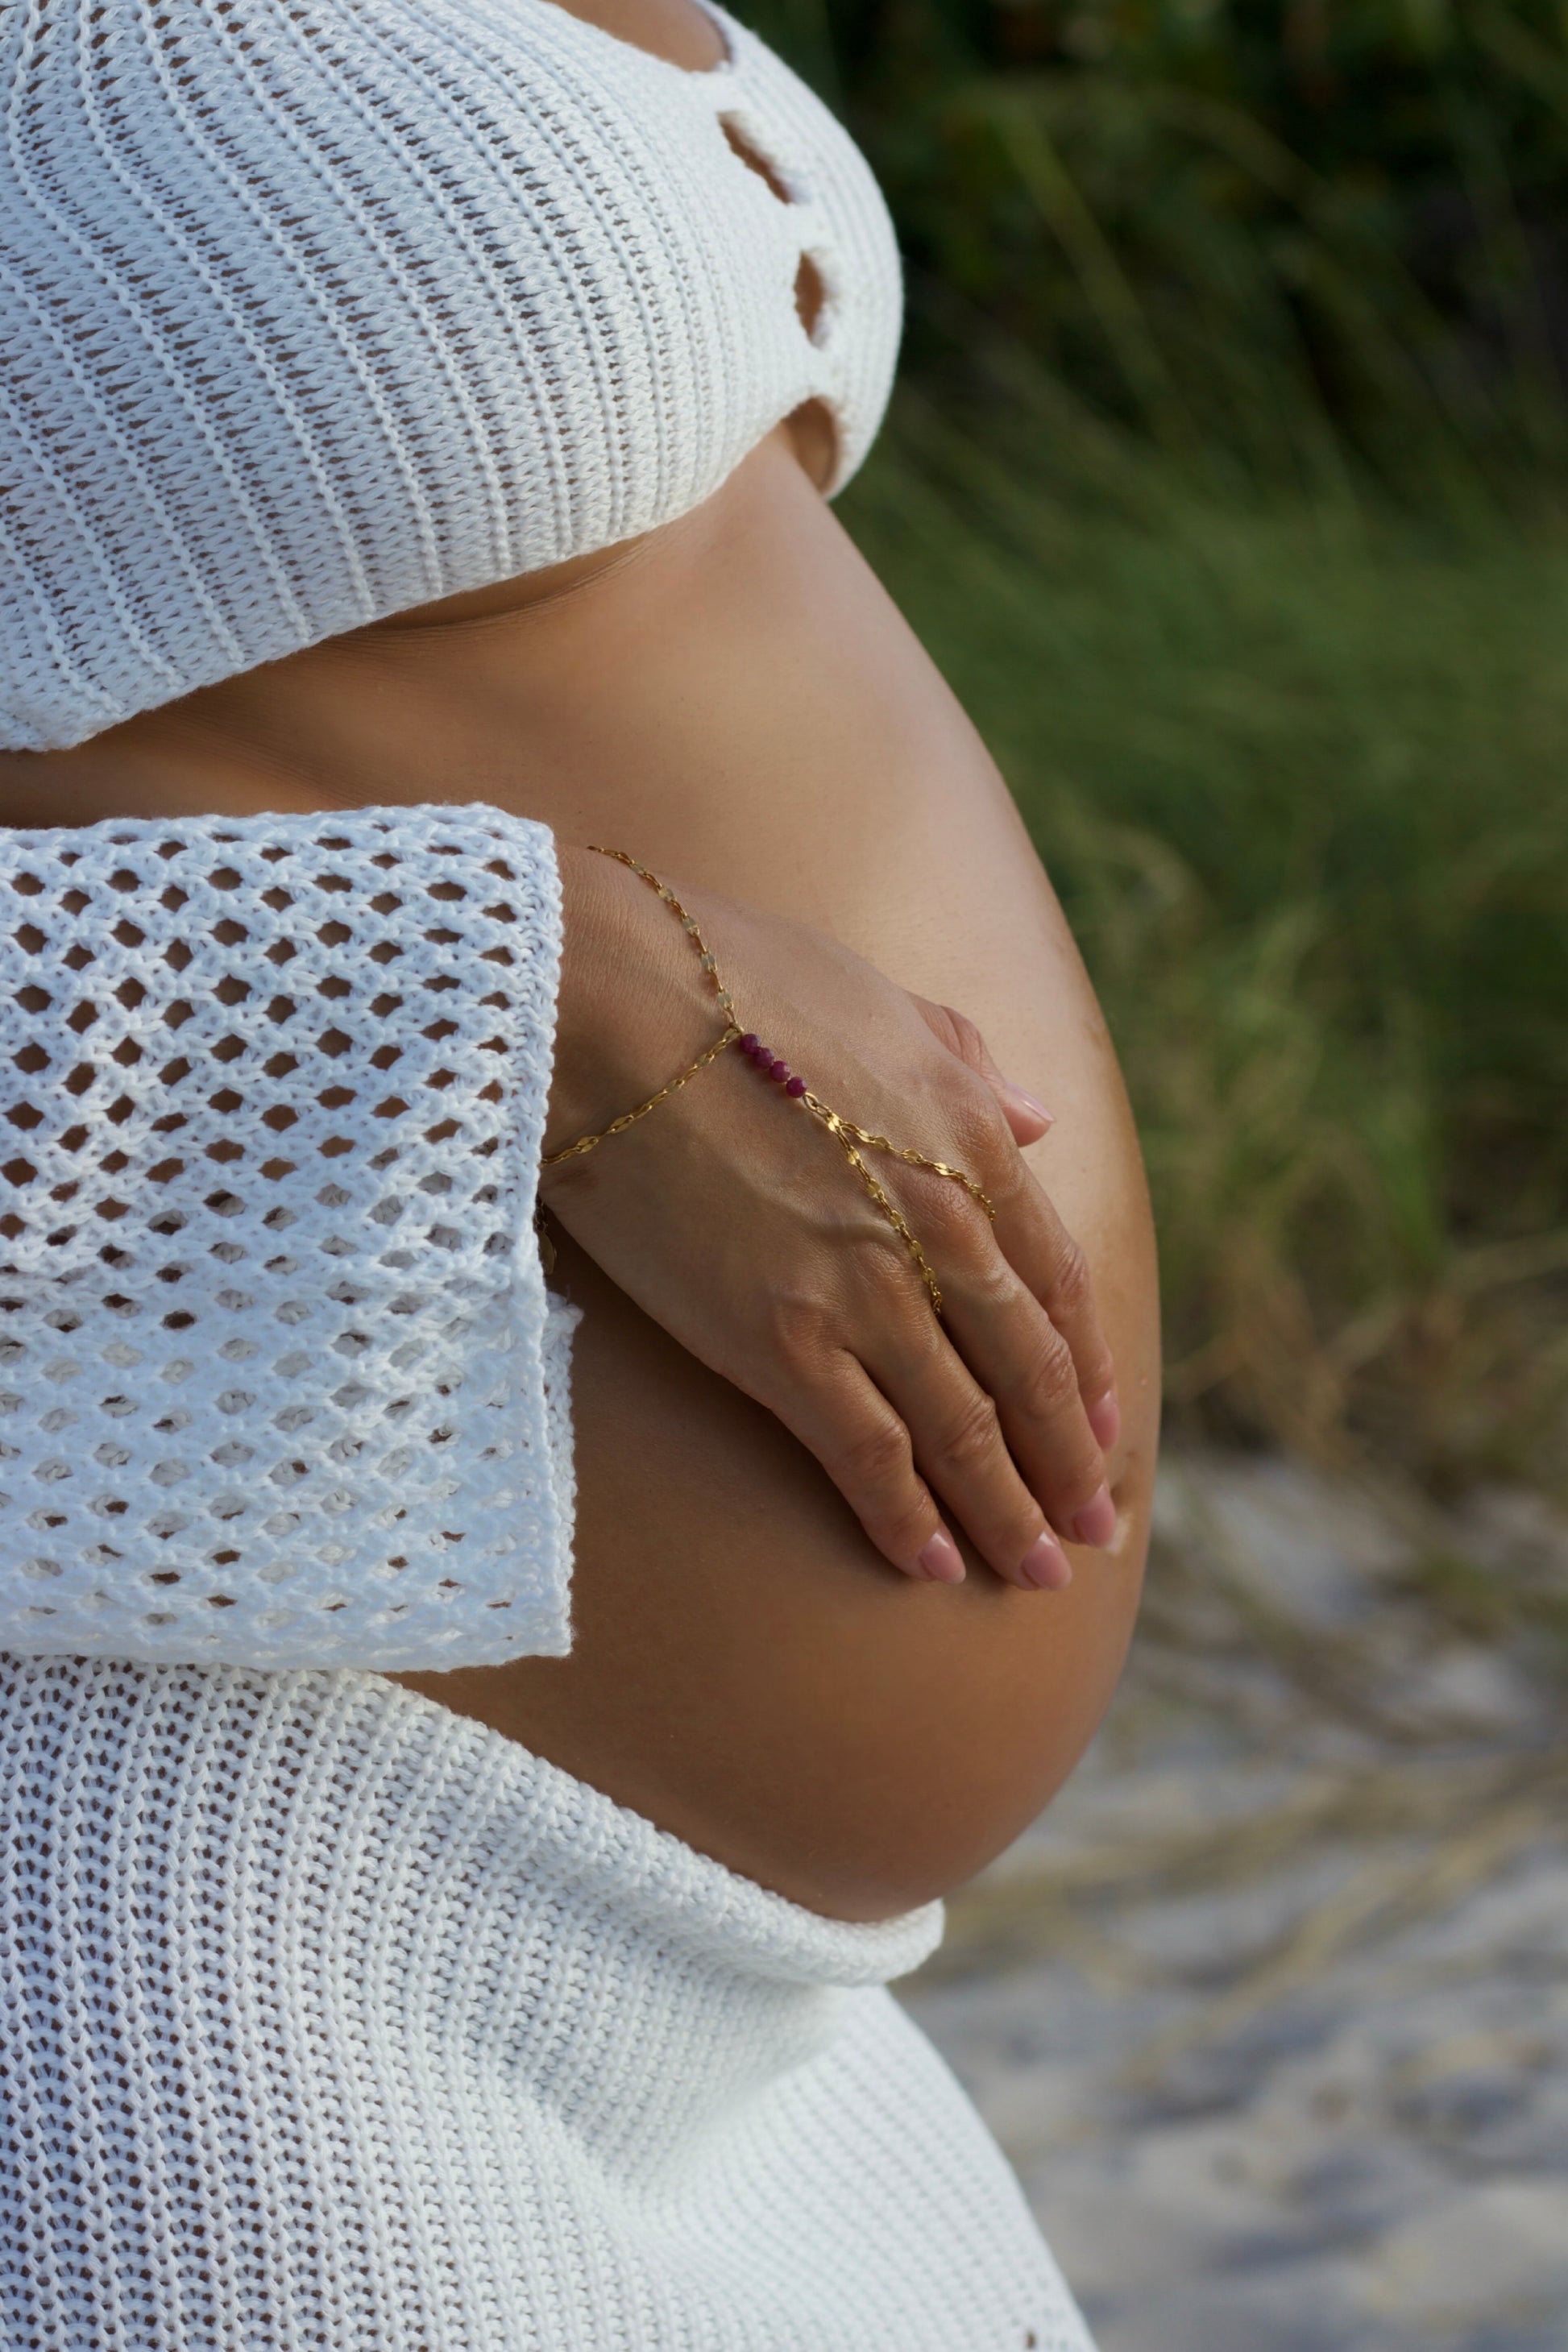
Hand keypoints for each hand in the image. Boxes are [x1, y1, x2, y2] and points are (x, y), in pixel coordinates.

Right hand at [539, 848, 1120, 1589]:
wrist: (608, 1003)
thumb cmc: (726, 976)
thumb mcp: (878, 995)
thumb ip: (969, 1060)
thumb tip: (1039, 1116)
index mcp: (971, 1136)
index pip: (1056, 1280)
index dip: (1085, 1367)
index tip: (1100, 1428)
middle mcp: (939, 1225)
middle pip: (1026, 1371)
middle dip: (1066, 1464)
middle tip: (1094, 1531)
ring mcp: (864, 1289)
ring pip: (962, 1430)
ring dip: (1006, 1511)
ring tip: (1034, 1572)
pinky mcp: (781, 1340)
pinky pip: (866, 1453)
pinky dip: (907, 1518)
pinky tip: (934, 1565)